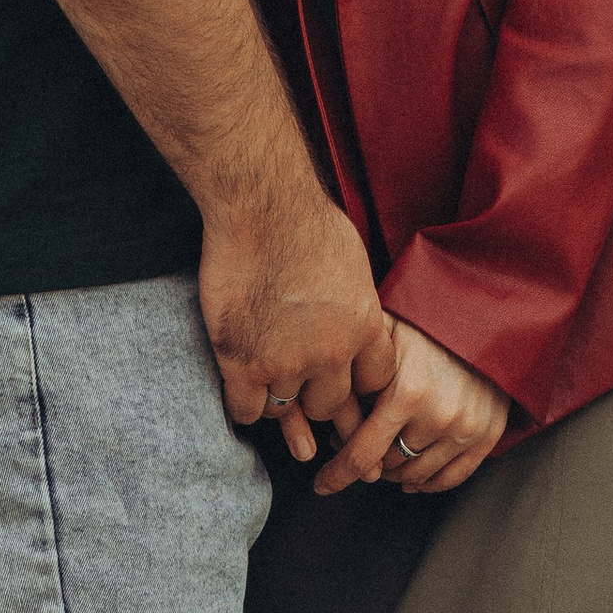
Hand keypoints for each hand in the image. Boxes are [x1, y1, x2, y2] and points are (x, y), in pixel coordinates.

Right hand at [201, 182, 394, 460]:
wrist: (260, 202)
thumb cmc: (303, 218)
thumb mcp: (353, 263)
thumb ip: (356, 304)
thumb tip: (357, 322)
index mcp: (364, 327)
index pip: (373, 383)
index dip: (354, 383)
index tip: (339, 376)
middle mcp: (332, 354)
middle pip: (328, 405)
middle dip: (313, 395)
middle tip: (295, 379)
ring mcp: (287, 363)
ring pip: (283, 410)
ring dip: (273, 397)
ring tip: (262, 372)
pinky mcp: (243, 363)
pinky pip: (246, 410)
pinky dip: (242, 403)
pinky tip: (239, 385)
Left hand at [314, 317, 510, 498]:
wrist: (482, 316)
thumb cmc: (425, 323)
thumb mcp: (385, 331)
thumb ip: (357, 363)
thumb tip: (323, 392)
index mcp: (406, 393)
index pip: (363, 454)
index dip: (338, 474)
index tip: (321, 484)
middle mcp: (437, 418)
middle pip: (388, 466)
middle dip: (367, 460)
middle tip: (355, 444)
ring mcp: (465, 431)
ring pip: (416, 476)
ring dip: (394, 473)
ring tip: (382, 455)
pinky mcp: (486, 436)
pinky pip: (450, 478)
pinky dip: (428, 482)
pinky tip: (412, 476)